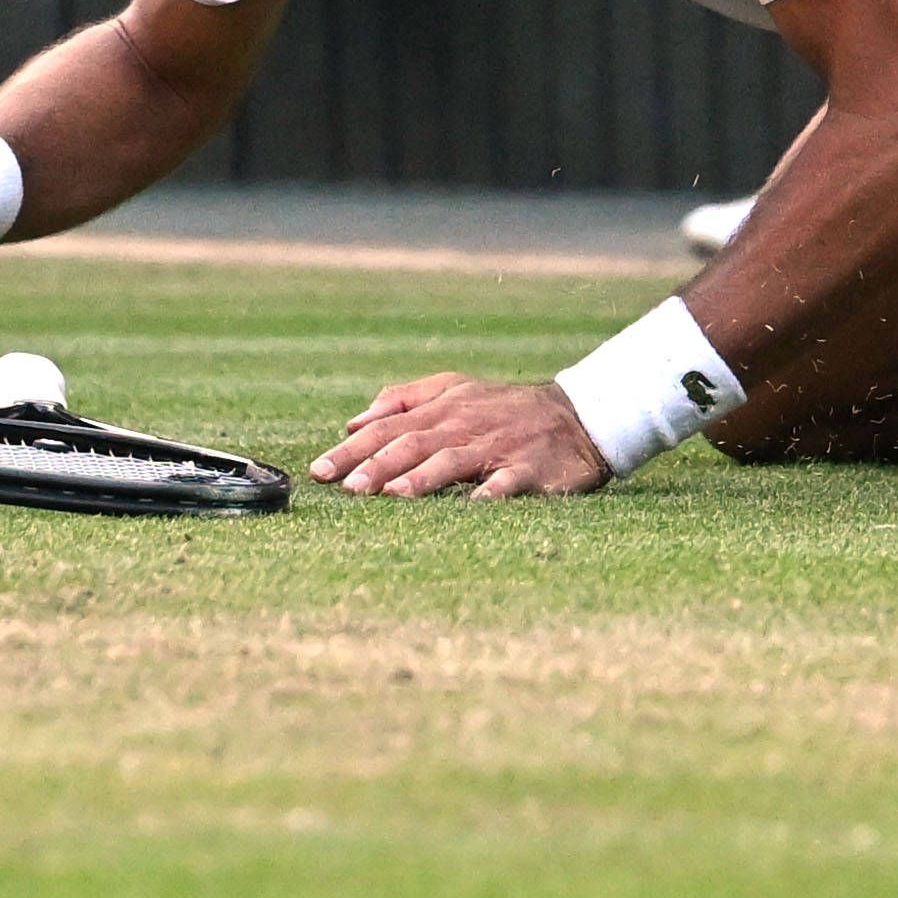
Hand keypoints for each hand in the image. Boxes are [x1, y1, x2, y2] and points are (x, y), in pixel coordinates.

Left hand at [309, 373, 612, 499]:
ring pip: (453, 460)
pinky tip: (472, 506)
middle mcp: (465, 425)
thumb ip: (403, 401)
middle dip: (377, 466)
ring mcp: (498, 447)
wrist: (577, 417)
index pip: (388, 428)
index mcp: (444, 408)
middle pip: (413, 444)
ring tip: (392, 495)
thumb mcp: (454, 390)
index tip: (320, 472)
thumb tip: (352, 423)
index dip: (352, 451)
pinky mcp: (530, 469)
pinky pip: (508, 483)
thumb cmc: (504, 408)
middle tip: (347, 488)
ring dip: (421, 478)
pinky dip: (490, 494)